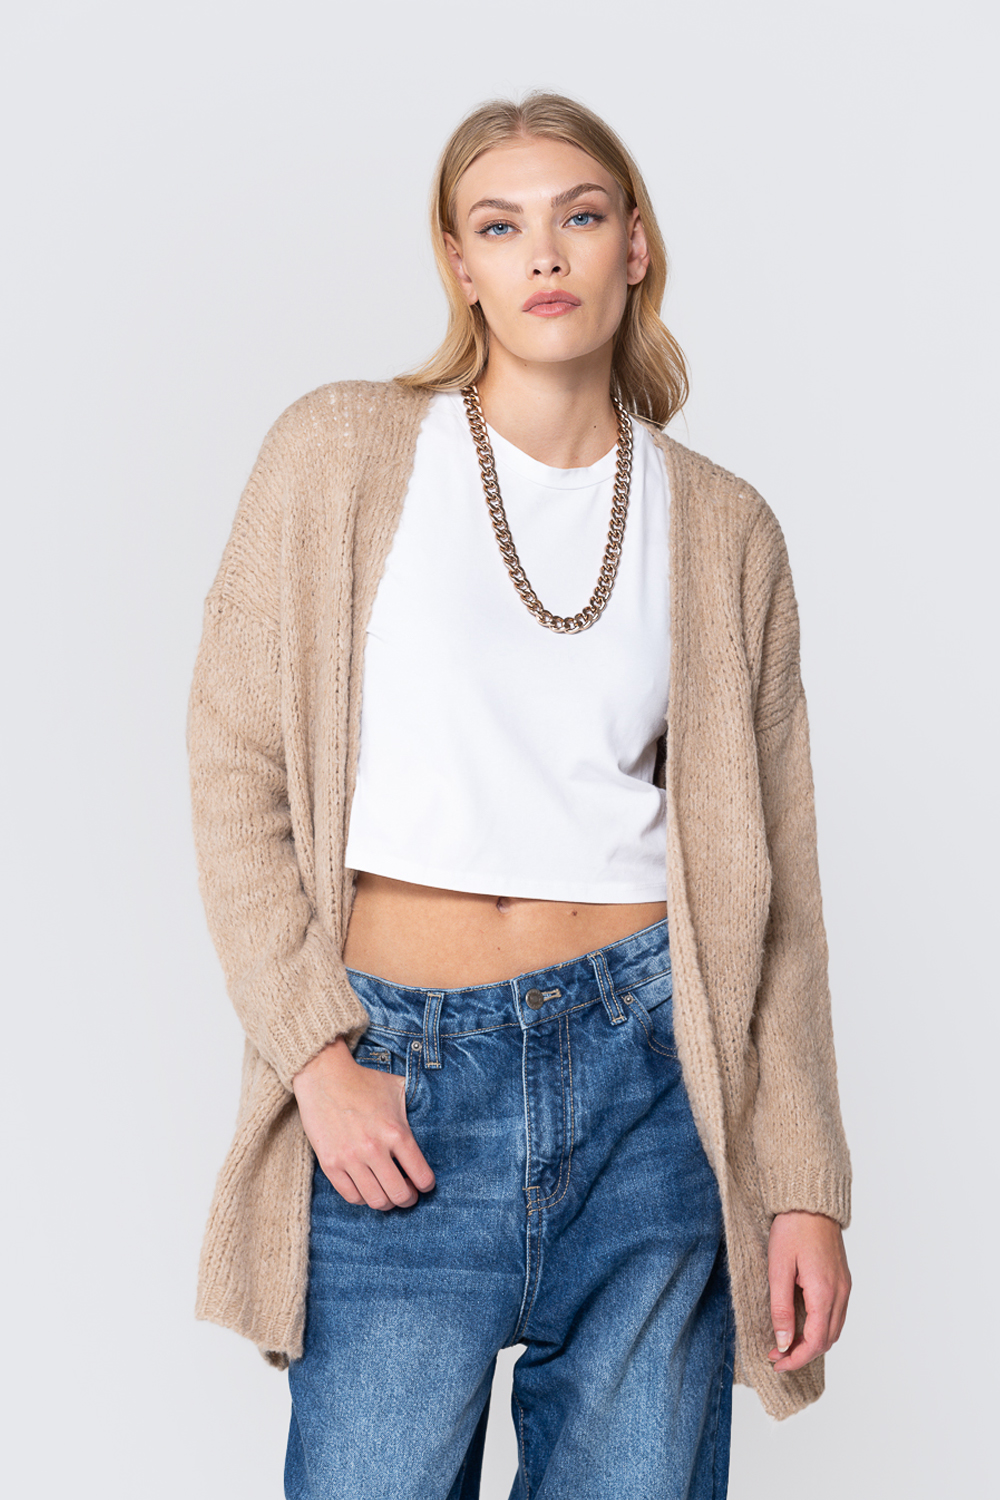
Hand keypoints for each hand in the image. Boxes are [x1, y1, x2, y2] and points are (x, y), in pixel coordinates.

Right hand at [292, 1039, 435, 1209]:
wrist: (324, 1076)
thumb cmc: (364, 1082)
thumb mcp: (398, 1089)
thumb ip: (417, 1107)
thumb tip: (439, 1115)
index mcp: (396, 1132)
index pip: (421, 1175)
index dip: (426, 1185)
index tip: (424, 1184)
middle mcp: (374, 1148)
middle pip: (400, 1195)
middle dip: (408, 1199)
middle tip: (408, 1194)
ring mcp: (350, 1158)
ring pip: (376, 1201)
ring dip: (386, 1202)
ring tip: (388, 1194)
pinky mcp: (330, 1164)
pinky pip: (351, 1196)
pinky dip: (363, 1198)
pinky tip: (367, 1188)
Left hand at [767, 1210, 850, 1372]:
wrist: (810, 1203)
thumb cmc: (792, 1230)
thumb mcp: (778, 1269)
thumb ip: (781, 1309)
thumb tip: (783, 1342)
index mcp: (825, 1293)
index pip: (815, 1342)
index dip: (796, 1358)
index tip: (776, 1362)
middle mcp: (840, 1294)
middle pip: (827, 1341)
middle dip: (802, 1353)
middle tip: (776, 1354)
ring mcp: (845, 1287)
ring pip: (833, 1329)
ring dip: (812, 1342)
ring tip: (785, 1341)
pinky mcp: (843, 1280)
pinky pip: (836, 1314)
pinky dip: (820, 1327)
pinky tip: (801, 1323)